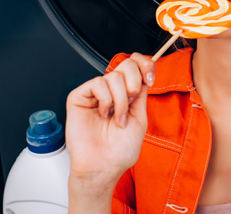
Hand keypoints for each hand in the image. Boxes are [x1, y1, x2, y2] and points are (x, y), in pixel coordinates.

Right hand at [65, 53, 154, 190]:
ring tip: (116, 118)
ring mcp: (95, 93)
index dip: (145, 65)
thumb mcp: (140, 118)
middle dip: (134, 82)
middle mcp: (112, 91)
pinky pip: (98, 83)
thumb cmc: (120, 151)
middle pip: (127, 64)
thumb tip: (144, 72)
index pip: (136, 66)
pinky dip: (105, 100)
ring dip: (120, 99)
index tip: (150, 79)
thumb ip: (141, 94)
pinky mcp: (79, 96)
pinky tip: (103, 114)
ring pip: (114, 76)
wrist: (103, 167)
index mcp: (127, 94)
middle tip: (131, 102)